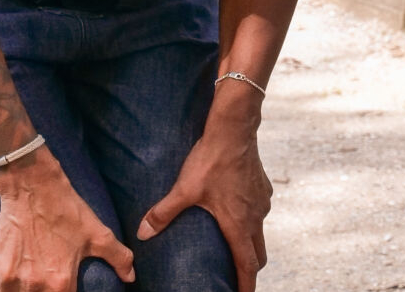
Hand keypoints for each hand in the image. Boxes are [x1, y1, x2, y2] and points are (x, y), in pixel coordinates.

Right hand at [0, 150, 134, 291]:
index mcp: (60, 283)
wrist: (33, 187)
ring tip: (29, 285)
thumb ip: (118, 257)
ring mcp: (9, 279)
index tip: (64, 288)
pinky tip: (12, 279)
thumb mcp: (98, 233)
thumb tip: (131, 277)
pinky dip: (1, 288)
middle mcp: (33, 286)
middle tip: (46, 282)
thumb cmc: (67, 211)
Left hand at [137, 107, 271, 291]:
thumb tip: (142, 233)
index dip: (246, 286)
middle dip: (249, 269)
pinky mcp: (263, 186)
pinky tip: (234, 210)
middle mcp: (255, 216)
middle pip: (258, 254)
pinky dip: (250, 219)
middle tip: (235, 278)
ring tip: (231, 244)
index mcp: (239, 224)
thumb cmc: (211, 160)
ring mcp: (262, 201)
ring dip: (249, 242)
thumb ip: (163, 213)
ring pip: (260, 231)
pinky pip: (259, 211)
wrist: (235, 129)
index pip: (248, 265)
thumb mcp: (184, 189)